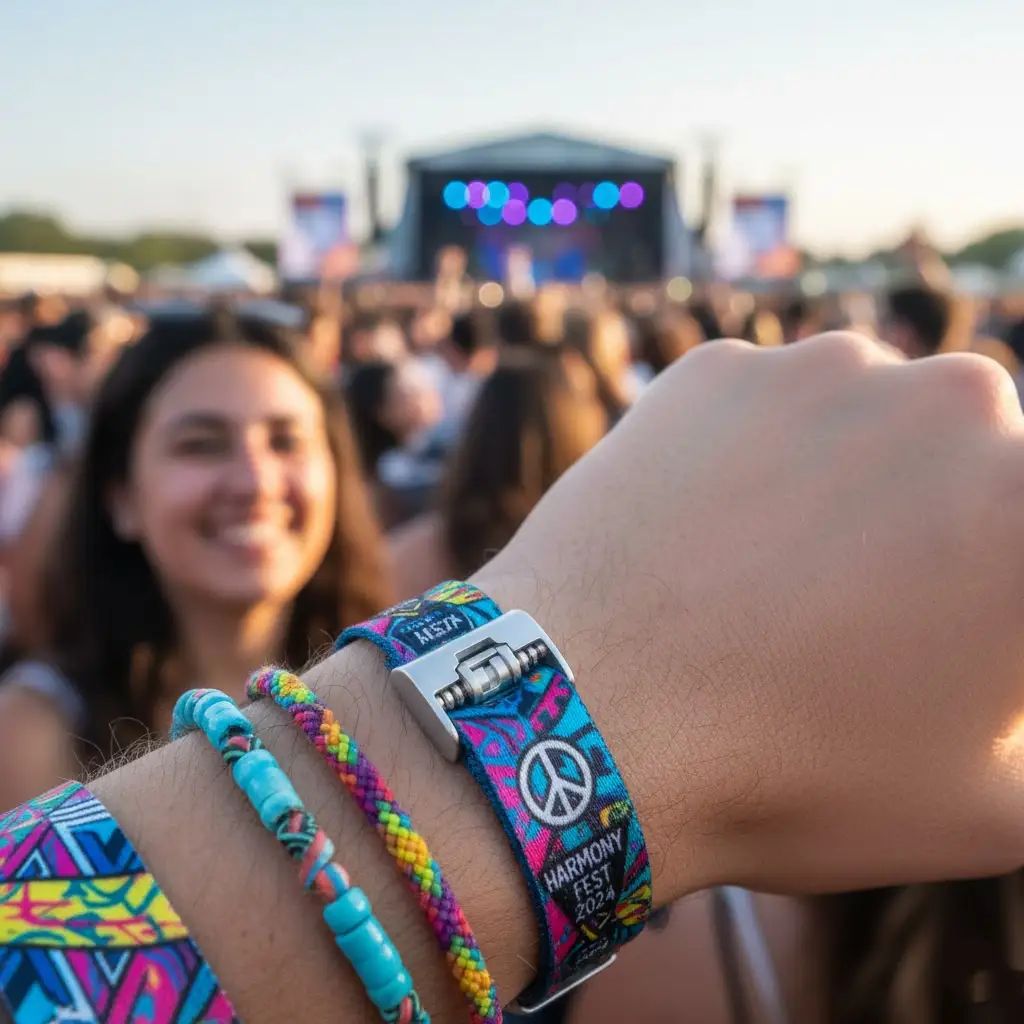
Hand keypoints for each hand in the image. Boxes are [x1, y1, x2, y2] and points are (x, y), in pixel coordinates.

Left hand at [479, 333, 1023, 896]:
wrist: (587, 720)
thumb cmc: (792, 774)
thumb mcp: (987, 810)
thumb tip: (1009, 697)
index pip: (1019, 533)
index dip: (981, 596)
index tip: (929, 627)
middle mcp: (953, 403)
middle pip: (962, 461)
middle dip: (931, 524)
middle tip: (857, 606)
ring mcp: (819, 369)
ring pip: (862, 419)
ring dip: (842, 478)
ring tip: (770, 574)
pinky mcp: (715, 368)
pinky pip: (760, 408)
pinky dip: (747, 456)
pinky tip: (707, 531)